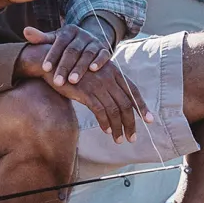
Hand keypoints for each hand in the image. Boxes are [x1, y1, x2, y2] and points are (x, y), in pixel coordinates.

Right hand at [21, 27, 147, 141]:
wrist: (53, 62)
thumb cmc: (73, 70)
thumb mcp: (94, 74)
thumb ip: (106, 84)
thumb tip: (116, 101)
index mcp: (113, 72)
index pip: (133, 91)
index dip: (142, 106)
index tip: (149, 120)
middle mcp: (109, 78)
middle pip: (126, 104)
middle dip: (131, 123)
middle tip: (132, 138)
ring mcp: (98, 85)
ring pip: (115, 110)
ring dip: (118, 127)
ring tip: (119, 140)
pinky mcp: (86, 92)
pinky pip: (100, 111)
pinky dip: (105, 123)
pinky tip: (106, 131)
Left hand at [33, 21, 112, 88]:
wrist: (89, 42)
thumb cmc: (66, 45)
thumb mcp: (54, 40)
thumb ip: (41, 38)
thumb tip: (25, 30)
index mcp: (68, 31)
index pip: (59, 42)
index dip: (52, 55)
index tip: (44, 69)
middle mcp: (82, 34)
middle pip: (72, 50)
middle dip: (64, 66)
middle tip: (57, 82)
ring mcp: (94, 41)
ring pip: (87, 53)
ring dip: (80, 67)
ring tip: (73, 81)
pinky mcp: (105, 49)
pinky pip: (103, 54)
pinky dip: (99, 61)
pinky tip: (93, 70)